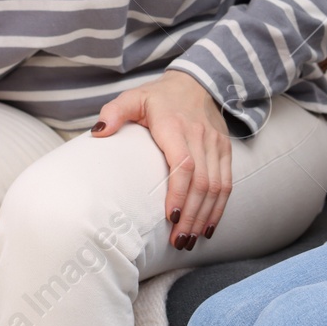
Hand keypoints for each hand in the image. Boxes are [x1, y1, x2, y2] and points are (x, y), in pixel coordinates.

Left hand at [91, 70, 231, 250]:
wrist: (196, 83)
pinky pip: (227, 183)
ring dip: (205, 217)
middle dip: (191, 216)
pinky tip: (208, 226)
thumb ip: (115, 111)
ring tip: (190, 240)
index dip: (179, 194)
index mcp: (174, 126)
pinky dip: (219, 208)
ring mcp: (215, 144)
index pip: (183, 165)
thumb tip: (99, 133)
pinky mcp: (225, 150)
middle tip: (178, 242)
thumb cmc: (158, 97)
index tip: (170, 218)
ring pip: (217, 187)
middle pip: (202, 183)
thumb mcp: (133, 97)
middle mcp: (199, 136)